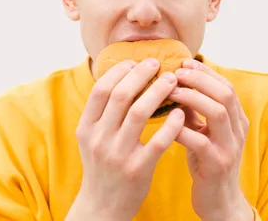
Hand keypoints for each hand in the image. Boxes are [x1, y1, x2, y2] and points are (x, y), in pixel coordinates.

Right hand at [67, 58, 184, 220]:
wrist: (103, 208)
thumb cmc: (103, 166)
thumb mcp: (93, 139)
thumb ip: (103, 112)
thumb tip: (122, 75)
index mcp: (86, 128)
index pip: (101, 89)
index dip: (120, 71)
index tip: (136, 61)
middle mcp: (99, 139)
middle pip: (120, 96)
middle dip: (141, 75)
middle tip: (157, 64)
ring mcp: (118, 155)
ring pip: (139, 113)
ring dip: (158, 92)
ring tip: (172, 80)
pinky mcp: (138, 170)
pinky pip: (158, 141)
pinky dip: (171, 124)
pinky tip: (181, 113)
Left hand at [169, 59, 252, 220]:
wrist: (219, 201)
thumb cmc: (208, 162)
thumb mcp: (205, 132)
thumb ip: (195, 111)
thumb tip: (175, 84)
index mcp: (237, 119)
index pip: (226, 86)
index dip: (206, 72)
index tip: (183, 63)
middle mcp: (238, 130)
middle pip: (225, 93)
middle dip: (200, 79)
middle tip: (176, 73)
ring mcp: (230, 147)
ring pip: (218, 112)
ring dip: (193, 98)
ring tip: (171, 92)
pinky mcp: (218, 164)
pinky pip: (201, 141)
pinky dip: (183, 129)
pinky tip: (168, 124)